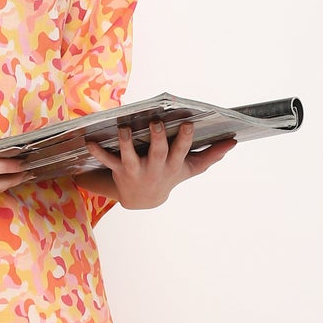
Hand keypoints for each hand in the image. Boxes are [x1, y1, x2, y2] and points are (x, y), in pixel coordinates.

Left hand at [84, 118, 237, 208]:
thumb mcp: (190, 169)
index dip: (184, 139)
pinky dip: (98, 151)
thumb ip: (211, 155)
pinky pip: (107, 161)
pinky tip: (89, 141)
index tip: (188, 124)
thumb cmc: (170, 176)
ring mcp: (136, 170)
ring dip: (126, 142)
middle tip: (156, 123)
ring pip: (130, 156)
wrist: (143, 200)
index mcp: (173, 165)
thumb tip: (233, 142)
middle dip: (157, 138)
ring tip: (123, 127)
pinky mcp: (119, 171)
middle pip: (157, 152)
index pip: (181, 151)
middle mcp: (155, 168)